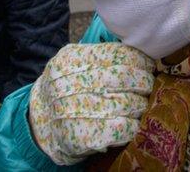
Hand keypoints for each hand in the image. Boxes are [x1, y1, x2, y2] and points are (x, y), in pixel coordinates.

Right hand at [29, 43, 154, 165]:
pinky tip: (133, 122)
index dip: (138, 60)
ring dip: (140, 104)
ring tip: (140, 104)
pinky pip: (123, 127)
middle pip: (122, 77)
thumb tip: (140, 56)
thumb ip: (99, 55)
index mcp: (69, 60)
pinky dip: (134, 124)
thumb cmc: (64, 89)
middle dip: (143, 82)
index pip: (115, 54)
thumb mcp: (72, 63)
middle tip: (148, 86)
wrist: (41, 124)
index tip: (148, 66)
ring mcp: (75, 110)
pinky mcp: (84, 135)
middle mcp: (69, 83)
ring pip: (126, 102)